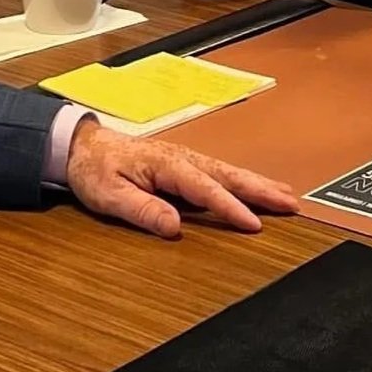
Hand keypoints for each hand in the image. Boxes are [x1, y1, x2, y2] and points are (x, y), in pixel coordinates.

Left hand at [64, 117, 299, 237]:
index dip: (230, 207)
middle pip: (228, 175)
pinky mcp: (183, 165)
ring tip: (286, 196)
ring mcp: (184, 160)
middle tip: (291, 203)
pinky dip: (242, 180)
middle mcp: (182, 159)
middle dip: (260, 189)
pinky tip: (255, 188)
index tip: (254, 224)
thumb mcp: (110, 194)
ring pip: (228, 172)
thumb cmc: (94, 170)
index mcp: (166, 164)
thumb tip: (174, 226)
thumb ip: (143, 210)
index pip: (205, 189)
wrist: (80, 145)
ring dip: (258, 184)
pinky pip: (219, 173)